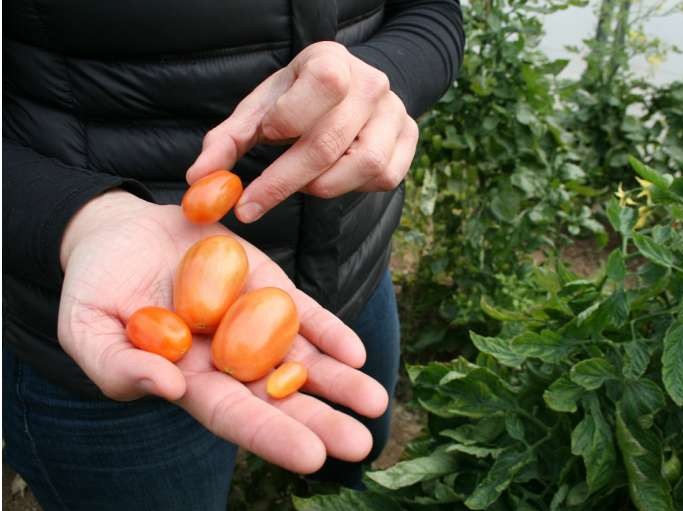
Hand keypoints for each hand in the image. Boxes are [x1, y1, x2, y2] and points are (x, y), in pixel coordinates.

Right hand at [58, 191, 388, 472]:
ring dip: (339, 381)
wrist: (118, 233)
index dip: (271, 436)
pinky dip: (328, 331)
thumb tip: (168, 387)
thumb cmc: (95, 288)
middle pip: (280, 397)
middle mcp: (230, 360)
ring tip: (376, 403)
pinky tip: (354, 352)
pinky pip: (303, 312)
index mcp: (190, 381)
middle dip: (321, 421)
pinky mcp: (267, 286)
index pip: (234, 416)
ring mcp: (253, 322)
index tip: (311, 458)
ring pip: (302, 359)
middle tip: (360, 444)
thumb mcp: (88, 330)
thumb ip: (121, 365)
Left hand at [186, 41, 418, 222]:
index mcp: (332, 60)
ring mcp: (396, 112)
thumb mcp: (260, 110)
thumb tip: (198, 181)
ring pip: (364, 165)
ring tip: (301, 182)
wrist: (347, 93)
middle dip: (284, 181)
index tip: (265, 138)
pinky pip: (385, 177)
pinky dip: (354, 188)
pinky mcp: (410, 138)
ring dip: (323, 186)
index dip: (289, 119)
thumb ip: (228, 142)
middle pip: (331, 142)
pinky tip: (334, 177)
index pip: (323, 85)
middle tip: (251, 206)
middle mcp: (372, 83)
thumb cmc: (296, 102)